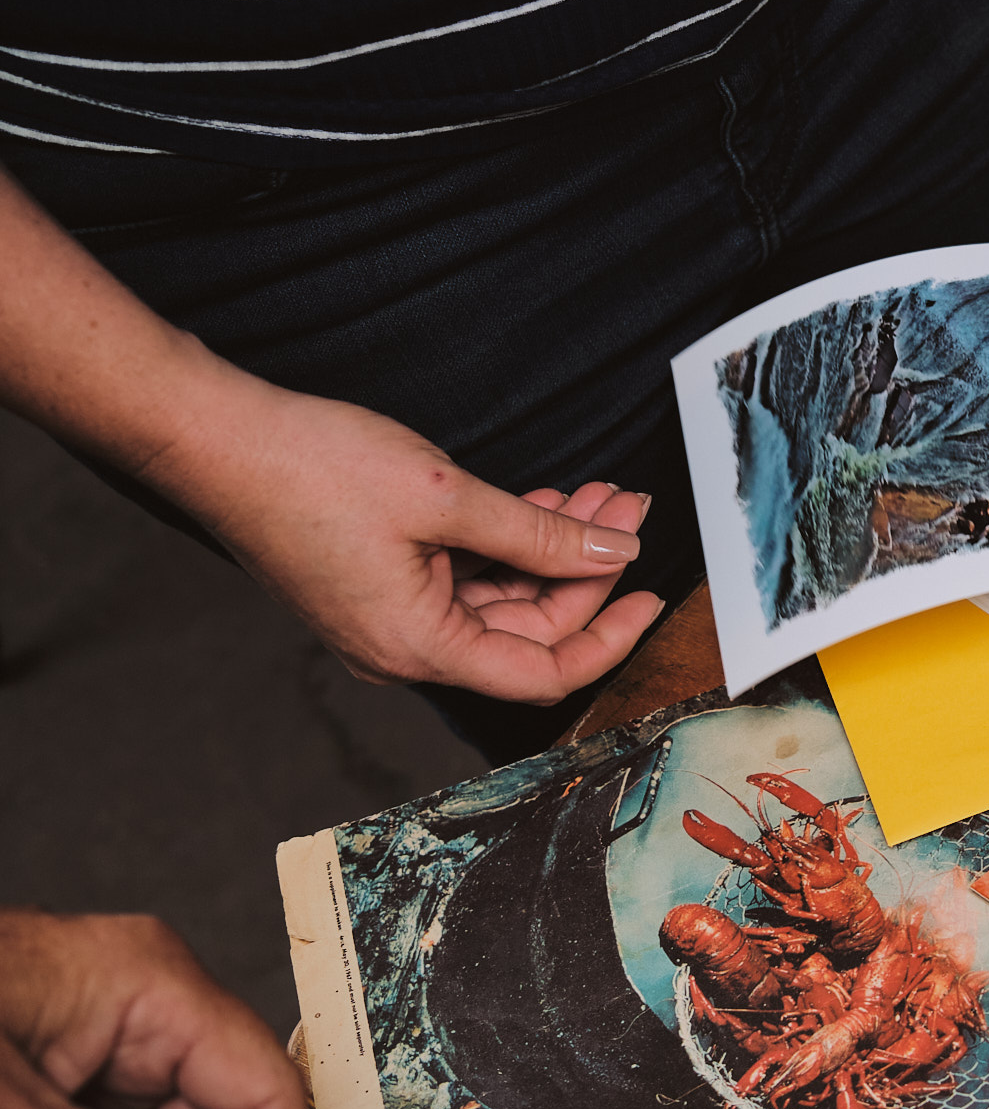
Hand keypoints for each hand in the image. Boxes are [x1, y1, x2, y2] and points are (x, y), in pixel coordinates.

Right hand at [150, 372, 666, 703]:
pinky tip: (547, 503)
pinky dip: (510, 542)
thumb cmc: (310, 468)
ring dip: (553, 548)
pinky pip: (468, 576)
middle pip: (529, 630)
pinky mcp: (384, 581)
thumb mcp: (445, 496)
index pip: (543, 672)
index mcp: (419, 646)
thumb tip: (611, 552)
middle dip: (586, 569)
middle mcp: (405, 646)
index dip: (609, 637)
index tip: (653, 596)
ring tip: (600, 496)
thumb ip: (537, 534)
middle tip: (629, 512)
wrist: (214, 436)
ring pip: (503, 596)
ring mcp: (393, 614)